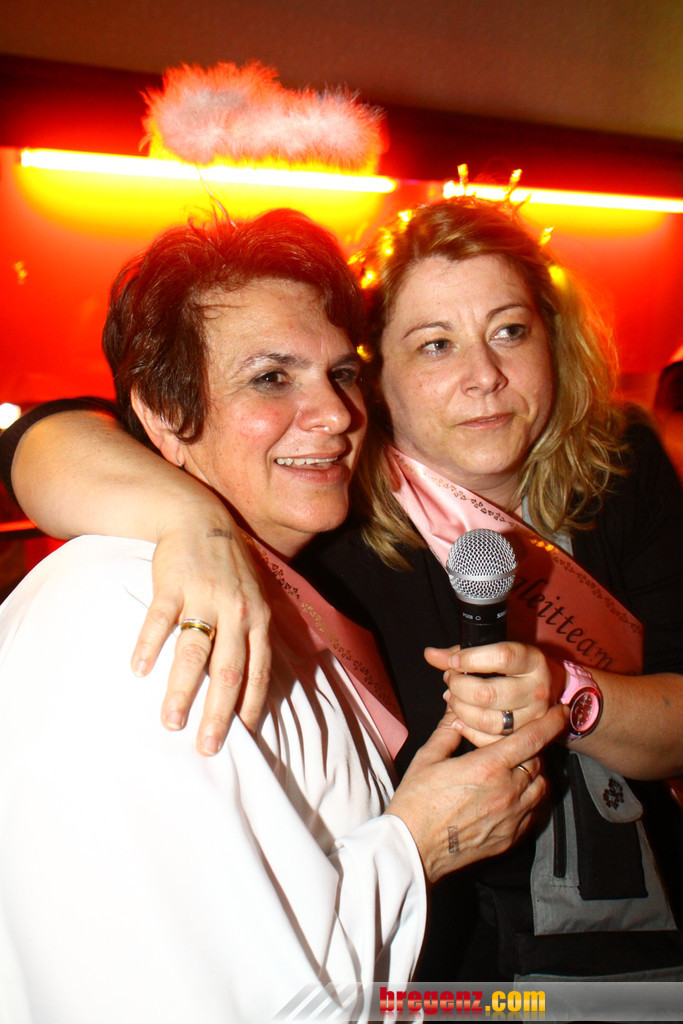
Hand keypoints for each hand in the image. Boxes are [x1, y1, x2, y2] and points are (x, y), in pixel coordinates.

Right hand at [131, 503, 271, 753]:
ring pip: (194, 651)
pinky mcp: (173, 584)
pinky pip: (160, 619)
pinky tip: (140, 669)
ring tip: (170, 722)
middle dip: (218, 712)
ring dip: (181, 690)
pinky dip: (149, 645)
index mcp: (257, 619)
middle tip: (207, 747)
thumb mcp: (252, 599)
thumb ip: (251, 638)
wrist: (200, 520)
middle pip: (229, 670)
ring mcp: (204, 597)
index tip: (243, 738)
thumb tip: (249, 689)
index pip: (258, 670)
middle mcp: (236, 611)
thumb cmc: (228, 569)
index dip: (252, 705)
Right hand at [386, 704, 567, 882]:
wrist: (413, 848)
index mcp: (488, 767)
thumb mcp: (428, 758)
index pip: (531, 739)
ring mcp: (512, 818)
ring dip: (535, 774)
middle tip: (520, 742)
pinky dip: (531, 800)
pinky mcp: (510, 838)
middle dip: (533, 748)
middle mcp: (507, 791)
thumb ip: (447, 730)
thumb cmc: (416, 801)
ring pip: (542, 788)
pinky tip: (514, 796)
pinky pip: (534, 814)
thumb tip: (456, 710)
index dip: (550, 722)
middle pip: (538, 762)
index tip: (561, 712)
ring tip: (518, 768)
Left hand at [425, 642, 565, 747]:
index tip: (454, 661)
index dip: (471, 659)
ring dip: (460, 710)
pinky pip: (490, 740)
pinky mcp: (524, 737)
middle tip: (451, 682)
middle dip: (460, 687)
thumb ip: (463, 653)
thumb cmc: (515, 666)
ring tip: (452, 699)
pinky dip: (468, 730)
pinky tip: (458, 719)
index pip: (501, 657)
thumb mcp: (496, 651)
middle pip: (488, 693)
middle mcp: (536, 690)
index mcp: (533, 661)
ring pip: (487, 720)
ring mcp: (533, 717)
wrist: (549, 687)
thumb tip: (431, 654)